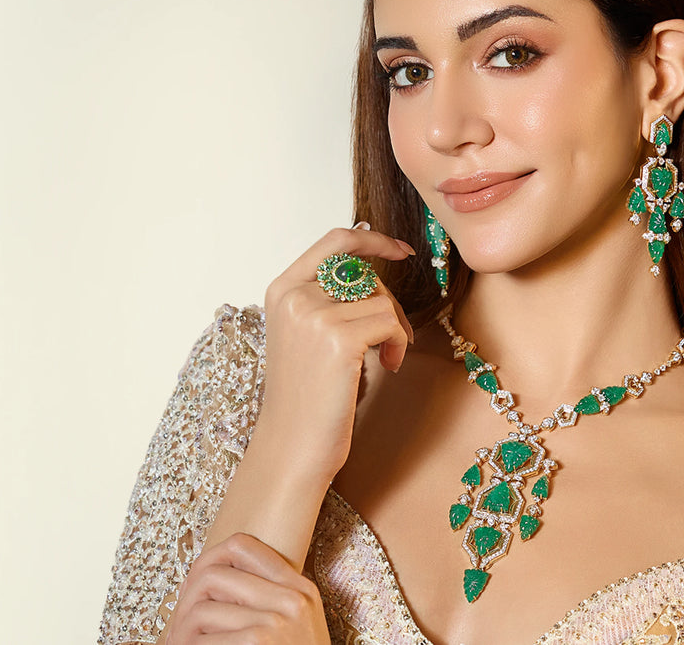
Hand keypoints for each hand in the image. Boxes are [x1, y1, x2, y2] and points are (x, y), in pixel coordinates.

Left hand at [162, 533, 329, 644]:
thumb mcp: (294, 627)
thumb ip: (267, 601)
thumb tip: (206, 580)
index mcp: (300, 590)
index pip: (241, 546)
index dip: (206, 560)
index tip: (195, 588)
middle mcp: (293, 599)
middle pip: (212, 573)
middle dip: (184, 600)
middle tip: (177, 627)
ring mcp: (277, 620)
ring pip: (200, 609)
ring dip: (180, 634)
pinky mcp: (259, 641)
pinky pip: (202, 638)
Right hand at [256, 225, 415, 486]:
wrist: (293, 444)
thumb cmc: (306, 395)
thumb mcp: (306, 334)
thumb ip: (328, 298)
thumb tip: (372, 268)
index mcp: (282, 289)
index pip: (334, 240)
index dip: (373, 239)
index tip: (401, 250)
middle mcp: (294, 295)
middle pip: (364, 273)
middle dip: (388, 302)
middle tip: (393, 337)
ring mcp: (313, 315)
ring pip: (381, 299)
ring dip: (395, 328)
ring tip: (386, 357)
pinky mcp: (337, 338)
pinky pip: (389, 322)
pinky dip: (397, 343)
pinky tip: (388, 365)